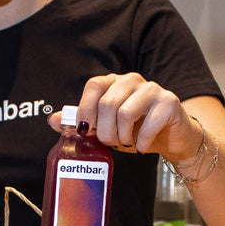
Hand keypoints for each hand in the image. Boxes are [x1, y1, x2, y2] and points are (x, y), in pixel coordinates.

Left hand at [48, 72, 201, 161]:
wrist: (172, 139)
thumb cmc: (137, 131)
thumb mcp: (106, 128)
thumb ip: (82, 122)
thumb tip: (52, 120)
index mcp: (115, 82)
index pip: (94, 85)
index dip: (86, 108)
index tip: (86, 130)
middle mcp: (133, 80)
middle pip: (108, 103)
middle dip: (105, 131)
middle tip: (111, 143)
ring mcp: (152, 89)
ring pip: (125, 112)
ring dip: (122, 136)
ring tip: (127, 143)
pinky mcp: (169, 103)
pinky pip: (148, 125)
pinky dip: (141, 142)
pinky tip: (142, 145)